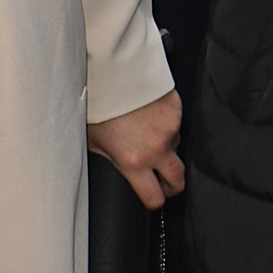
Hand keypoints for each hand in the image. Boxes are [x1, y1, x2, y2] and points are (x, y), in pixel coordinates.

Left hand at [87, 89, 185, 210]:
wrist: (113, 72)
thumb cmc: (98, 105)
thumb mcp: (95, 141)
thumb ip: (111, 159)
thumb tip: (116, 166)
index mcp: (133, 161)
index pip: (153, 197)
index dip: (153, 200)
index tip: (151, 196)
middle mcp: (156, 148)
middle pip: (178, 179)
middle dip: (172, 185)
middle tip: (164, 181)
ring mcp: (171, 128)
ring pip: (176, 147)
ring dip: (166, 146)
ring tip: (146, 131)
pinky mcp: (177, 109)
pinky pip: (176, 124)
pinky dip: (166, 122)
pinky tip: (150, 113)